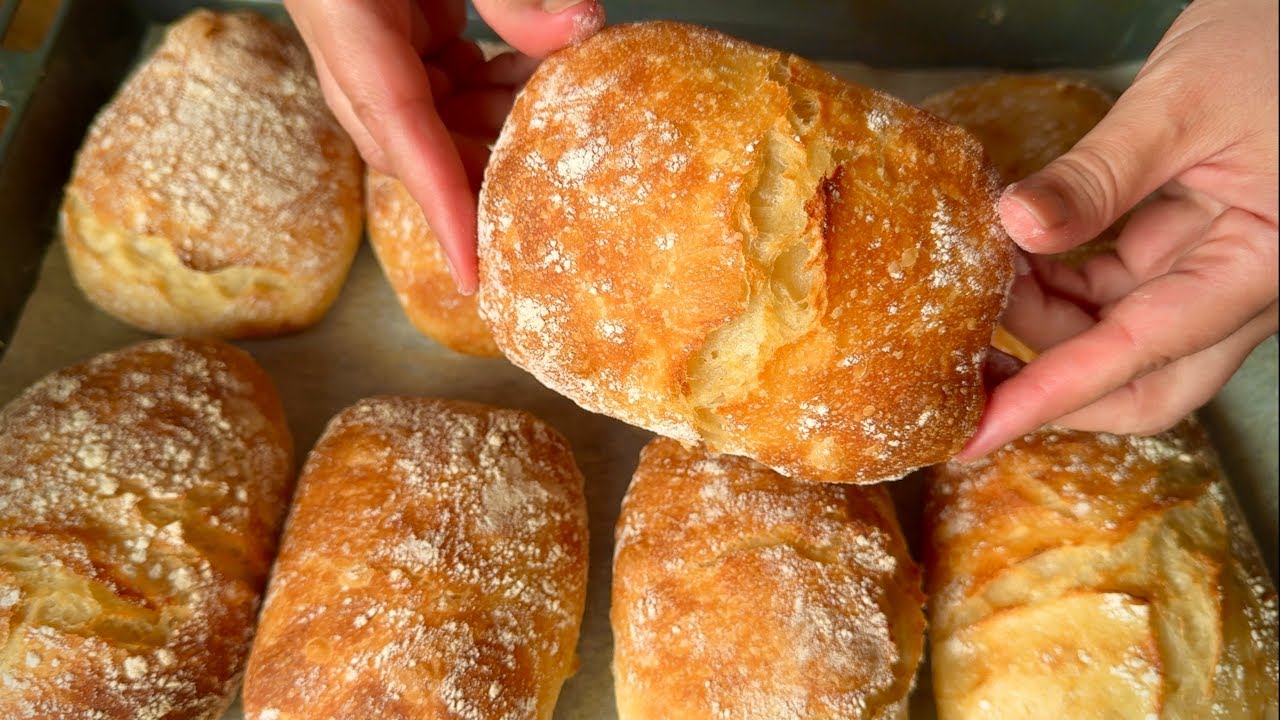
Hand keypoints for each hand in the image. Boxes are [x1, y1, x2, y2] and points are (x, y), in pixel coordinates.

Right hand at [283, 0, 604, 292]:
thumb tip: (583, 31)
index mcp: (343, 9)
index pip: (397, 128)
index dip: (439, 205)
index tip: (476, 270)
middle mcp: (346, 32)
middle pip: (409, 136)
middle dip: (474, 174)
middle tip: (544, 200)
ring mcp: (368, 28)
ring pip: (430, 113)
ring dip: (493, 126)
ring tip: (553, 124)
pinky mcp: (392, 17)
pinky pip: (440, 76)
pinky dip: (492, 86)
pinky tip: (536, 77)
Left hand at [959, 0, 1278, 458]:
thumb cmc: (1275, 45)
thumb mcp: (1182, 106)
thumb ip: (1098, 175)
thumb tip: (1015, 227)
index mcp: (1262, 267)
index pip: (1140, 354)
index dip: (1053, 395)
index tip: (978, 432)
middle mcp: (1244, 286)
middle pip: (1145, 380)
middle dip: (1053, 386)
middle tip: (968, 380)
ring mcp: (1218, 269)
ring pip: (1125, 337)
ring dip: (1048, 325)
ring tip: (983, 287)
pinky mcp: (1193, 244)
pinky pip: (1121, 290)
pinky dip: (1063, 284)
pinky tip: (1017, 259)